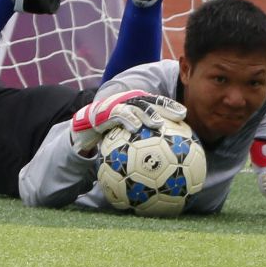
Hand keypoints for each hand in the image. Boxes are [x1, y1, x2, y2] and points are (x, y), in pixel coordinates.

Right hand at [68, 90, 187, 155]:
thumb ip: (142, 147)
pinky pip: (117, 113)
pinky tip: (135, 127)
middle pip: (149, 101)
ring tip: (158, 123)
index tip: (184, 115)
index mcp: (134, 106)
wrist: (81, 132)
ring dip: (147, 112)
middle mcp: (126, 103)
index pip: (155, 104)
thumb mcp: (125, 141)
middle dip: (164, 106)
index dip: (169, 106)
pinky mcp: (102, 111)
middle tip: (179, 116)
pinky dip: (127, 118)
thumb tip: (164, 165)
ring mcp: (114, 105)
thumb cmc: (107, 137)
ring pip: (135, 105)